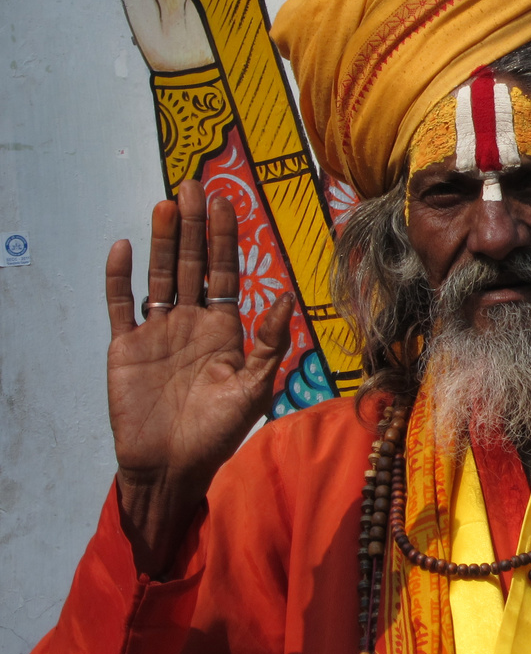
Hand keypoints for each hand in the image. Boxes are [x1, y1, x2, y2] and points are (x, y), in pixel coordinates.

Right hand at [105, 180, 293, 575]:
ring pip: (159, 276)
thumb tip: (286, 298)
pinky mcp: (125, 348)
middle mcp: (190, 324)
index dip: (224, 238)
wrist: (172, 468)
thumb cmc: (218, 434)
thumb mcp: (253, 387)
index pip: (223, 272)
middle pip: (191, 264)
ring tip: (167, 204)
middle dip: (194, 226)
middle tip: (194, 185)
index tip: (227, 201)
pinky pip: (121, 306)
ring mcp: (156, 333)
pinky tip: (125, 248)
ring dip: (163, 241)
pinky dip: (120, 278)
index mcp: (222, 330)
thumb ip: (269, 343)